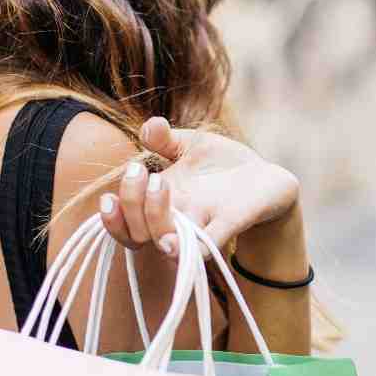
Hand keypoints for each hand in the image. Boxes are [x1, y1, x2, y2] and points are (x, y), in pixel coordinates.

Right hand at [99, 117, 300, 255]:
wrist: (267, 178)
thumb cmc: (222, 166)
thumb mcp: (191, 145)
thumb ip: (165, 138)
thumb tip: (149, 126)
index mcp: (160, 202)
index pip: (125, 223)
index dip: (111, 219)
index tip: (108, 198)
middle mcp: (177, 219)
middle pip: (138, 232)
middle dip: (132, 203)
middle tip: (142, 171)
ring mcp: (202, 225)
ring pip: (166, 241)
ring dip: (154, 218)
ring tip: (159, 184)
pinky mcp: (229, 225)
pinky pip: (206, 246)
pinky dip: (190, 248)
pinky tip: (175, 242)